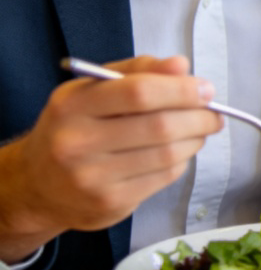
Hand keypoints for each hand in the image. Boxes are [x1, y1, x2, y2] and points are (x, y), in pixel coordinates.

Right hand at [0, 55, 222, 257]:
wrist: (37, 184)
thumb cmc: (75, 126)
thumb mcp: (95, 88)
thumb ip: (139, 71)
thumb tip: (181, 66)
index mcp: (73, 105)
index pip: (139, 92)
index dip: (181, 90)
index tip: (206, 89)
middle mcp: (77, 143)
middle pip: (159, 126)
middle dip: (199, 117)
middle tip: (214, 114)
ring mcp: (92, 178)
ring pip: (166, 154)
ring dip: (195, 139)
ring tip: (200, 130)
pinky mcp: (109, 203)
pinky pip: (163, 177)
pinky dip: (181, 161)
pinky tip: (179, 151)